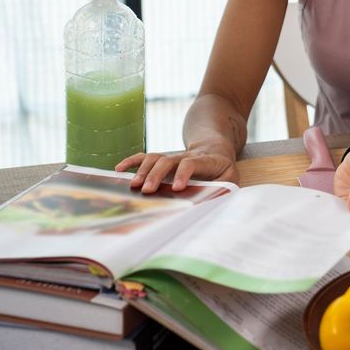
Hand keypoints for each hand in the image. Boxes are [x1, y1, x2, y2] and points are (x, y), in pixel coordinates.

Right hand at [116, 142, 238, 193]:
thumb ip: (225, 188)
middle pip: (168, 160)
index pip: (192, 163)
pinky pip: (145, 157)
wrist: (214, 147)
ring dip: (142, 170)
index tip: (176, 188)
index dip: (183, 173)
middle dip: (156, 175)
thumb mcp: (230, 178)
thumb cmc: (223, 168)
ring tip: (133, 186)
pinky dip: (131, 162)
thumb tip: (214, 202)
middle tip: (147, 191)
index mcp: (204, 161)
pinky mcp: (162, 159)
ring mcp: (172, 157)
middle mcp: (185, 157)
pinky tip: (118, 170)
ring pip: (155, 158)